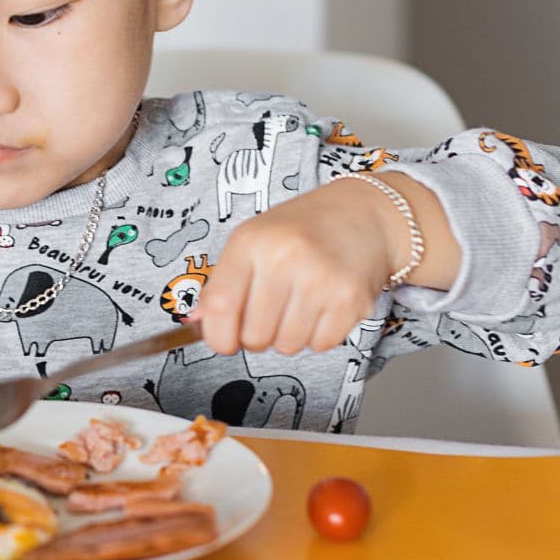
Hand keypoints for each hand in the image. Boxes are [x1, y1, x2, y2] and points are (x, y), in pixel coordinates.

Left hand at [192, 172, 459, 354]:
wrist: (363, 214)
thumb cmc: (300, 230)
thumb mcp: (252, 241)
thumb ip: (222, 282)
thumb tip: (196, 321)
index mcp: (250, 242)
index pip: (220, 305)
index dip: (217, 335)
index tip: (224, 341)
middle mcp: (284, 258)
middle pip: (254, 335)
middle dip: (257, 337)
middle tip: (268, 315)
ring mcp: (320, 279)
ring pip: (287, 346)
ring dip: (289, 336)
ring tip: (298, 305)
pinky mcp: (351, 299)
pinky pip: (320, 345)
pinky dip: (318, 336)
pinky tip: (322, 307)